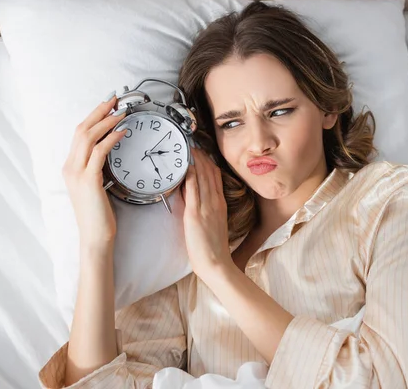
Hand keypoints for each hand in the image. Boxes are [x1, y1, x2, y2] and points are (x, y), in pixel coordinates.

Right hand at [62, 95, 127, 249]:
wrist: (95, 236)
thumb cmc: (99, 214)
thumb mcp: (96, 186)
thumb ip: (97, 169)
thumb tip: (109, 152)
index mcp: (71, 167)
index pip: (79, 134)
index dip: (93, 117)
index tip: (108, 105)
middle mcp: (70, 166)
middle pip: (82, 129)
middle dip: (99, 111)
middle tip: (115, 99)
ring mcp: (77, 172)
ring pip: (89, 137)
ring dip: (107, 121)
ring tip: (122, 112)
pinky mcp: (89, 180)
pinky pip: (100, 151)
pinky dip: (111, 138)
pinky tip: (123, 132)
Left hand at [181, 148, 232, 278]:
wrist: (216, 263)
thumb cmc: (213, 248)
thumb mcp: (213, 224)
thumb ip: (205, 209)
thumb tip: (192, 197)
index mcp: (220, 204)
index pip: (216, 177)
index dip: (208, 162)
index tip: (201, 151)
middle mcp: (215, 202)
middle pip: (210, 173)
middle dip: (201, 156)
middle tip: (193, 143)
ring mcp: (206, 207)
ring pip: (203, 177)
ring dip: (196, 161)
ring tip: (189, 148)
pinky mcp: (196, 214)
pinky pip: (194, 190)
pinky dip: (192, 175)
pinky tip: (188, 165)